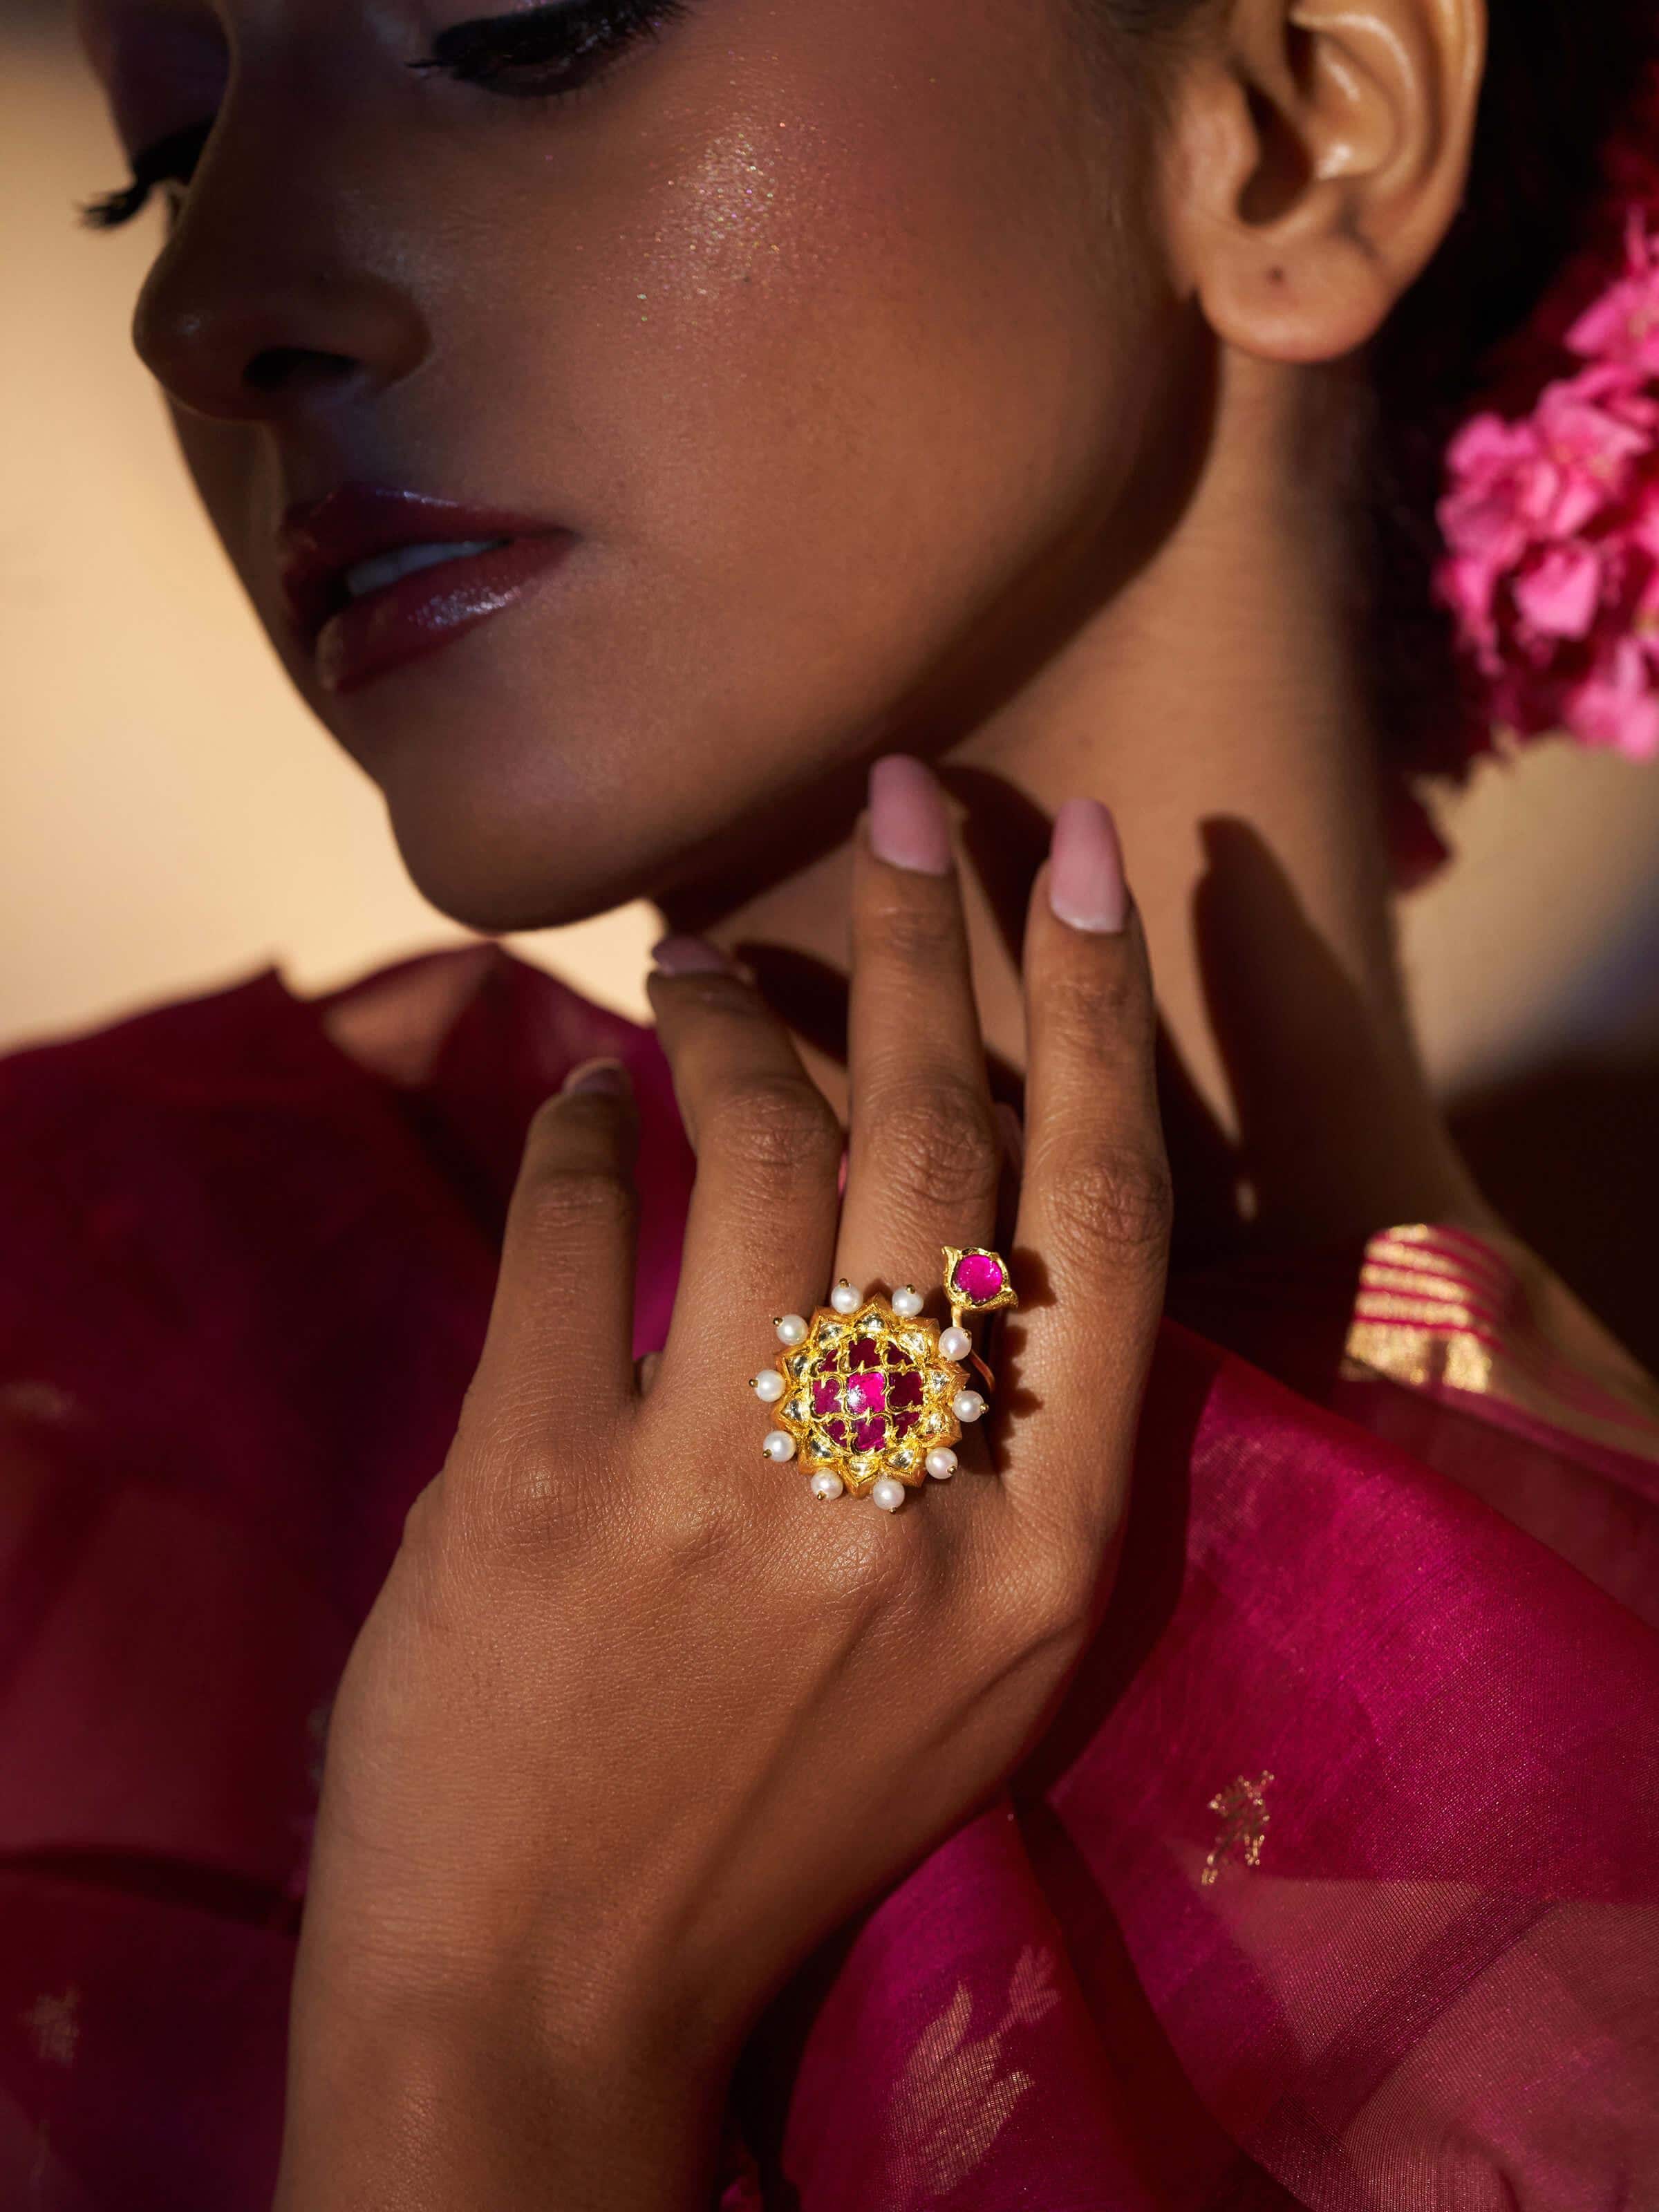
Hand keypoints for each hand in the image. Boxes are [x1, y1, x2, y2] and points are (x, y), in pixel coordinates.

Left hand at [275, 761, 1169, 2209]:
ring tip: (698, 966)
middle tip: (902, 799)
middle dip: (928, 936)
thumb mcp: (974, 1657)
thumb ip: (1010, 1444)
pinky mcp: (536, 1482)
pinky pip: (574, 1220)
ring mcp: (715, 1487)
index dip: (1094, 1010)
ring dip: (728, 1017)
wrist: (550, 1992)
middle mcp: (904, 1503)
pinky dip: (579, 1131)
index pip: (1102, 1217)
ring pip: (758, 1144)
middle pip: (937, 1138)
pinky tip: (582, 1107)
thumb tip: (968, 1177)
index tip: (1084, 854)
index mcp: (1047, 1554)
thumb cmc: (781, 1809)